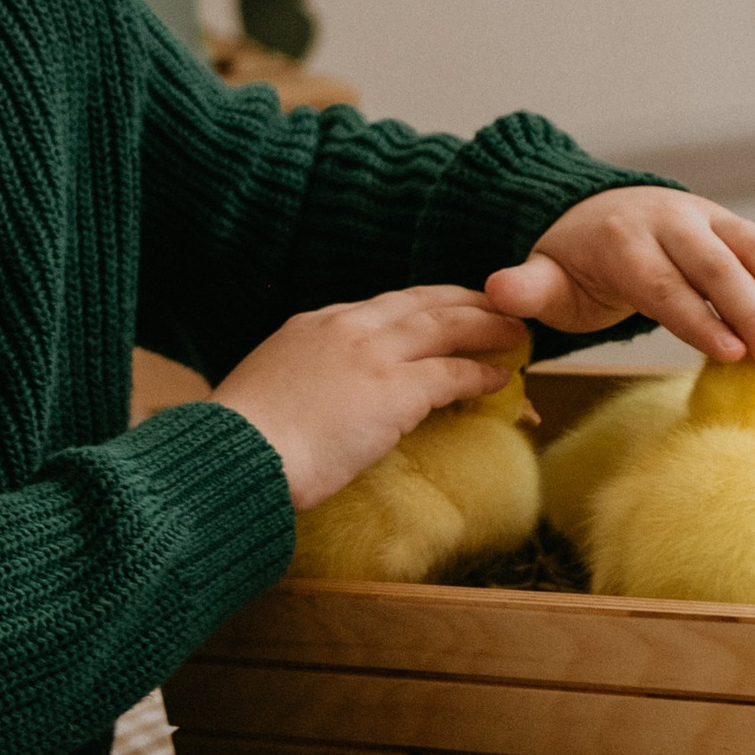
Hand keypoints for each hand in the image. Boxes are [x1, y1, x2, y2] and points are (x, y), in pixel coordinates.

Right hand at [212, 287, 523, 513]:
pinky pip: (452, 373)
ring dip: (486, 327)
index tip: (442, 308)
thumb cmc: (243, 439)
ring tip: (516, 332)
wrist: (238, 454)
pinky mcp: (394, 389)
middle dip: (463, 301)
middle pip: (420, 303)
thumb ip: (303, 380)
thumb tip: (316, 398)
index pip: (380, 306)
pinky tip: (503, 379)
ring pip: (445, 327)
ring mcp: (372, 354)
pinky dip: (481, 372)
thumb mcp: (271, 390)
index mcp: (312, 324)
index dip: (419, 306)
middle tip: (495, 305)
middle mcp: (346, 327)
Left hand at [485, 188, 754, 374]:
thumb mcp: (542, 276)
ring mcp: (707, 219)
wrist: (592, 211)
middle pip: (716, 266)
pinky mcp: (732, 226)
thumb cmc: (570, 262)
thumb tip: (496, 289)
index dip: (697, 318)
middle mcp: (670, 221)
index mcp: (622, 240)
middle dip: (752, 311)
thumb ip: (526, 288)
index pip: (664, 283)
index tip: (729, 353)